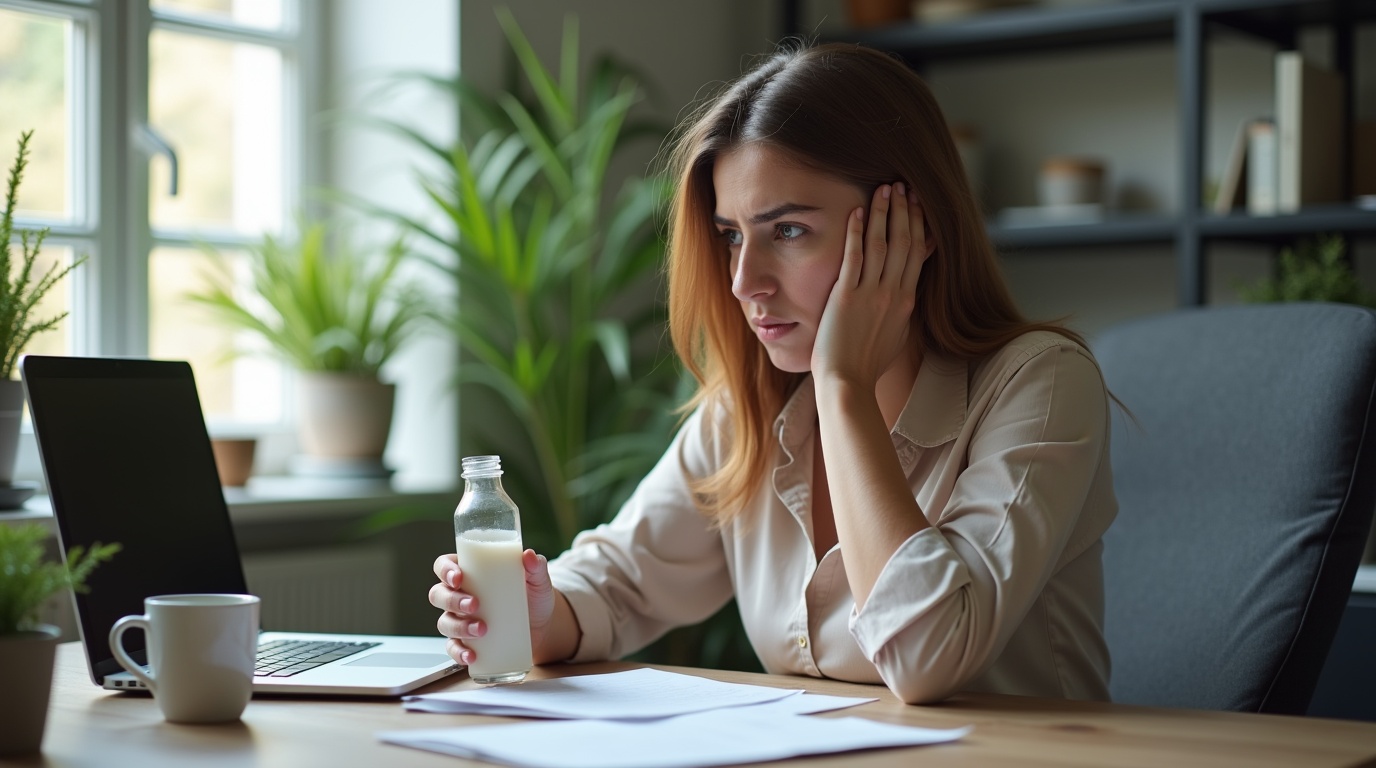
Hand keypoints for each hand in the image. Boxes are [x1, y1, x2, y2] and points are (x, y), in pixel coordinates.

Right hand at [429, 549, 556, 665]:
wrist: (544, 625)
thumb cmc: (534, 596)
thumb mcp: (537, 579)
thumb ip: (535, 566)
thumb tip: (529, 556)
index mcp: (471, 572)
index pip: (444, 566)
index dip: (445, 570)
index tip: (458, 578)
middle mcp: (460, 595)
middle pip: (438, 594)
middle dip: (452, 600)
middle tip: (474, 605)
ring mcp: (461, 619)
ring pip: (444, 622)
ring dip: (458, 627)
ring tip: (482, 630)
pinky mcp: (468, 641)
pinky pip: (453, 648)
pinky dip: (459, 653)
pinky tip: (471, 655)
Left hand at [811, 181, 932, 386]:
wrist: (849, 383)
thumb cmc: (867, 365)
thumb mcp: (895, 335)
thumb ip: (901, 312)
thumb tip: (905, 297)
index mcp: (907, 301)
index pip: (918, 254)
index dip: (919, 225)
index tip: (918, 204)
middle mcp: (894, 293)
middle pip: (905, 241)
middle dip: (905, 210)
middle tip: (904, 186)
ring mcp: (871, 294)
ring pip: (882, 244)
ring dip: (884, 213)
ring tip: (884, 189)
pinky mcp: (847, 296)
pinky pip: (854, 257)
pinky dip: (856, 232)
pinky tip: (856, 212)